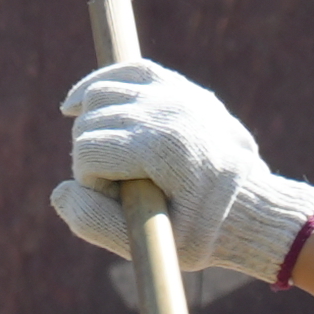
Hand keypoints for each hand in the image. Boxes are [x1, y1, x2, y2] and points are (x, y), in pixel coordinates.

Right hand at [56, 59, 313, 287]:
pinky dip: (98, 85)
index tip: (123, 201)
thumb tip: (61, 190)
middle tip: (123, 185)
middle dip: (92, 157)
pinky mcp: (179, 87)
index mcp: (162, 147)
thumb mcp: (149, 242)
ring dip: (90, 126)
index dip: (93, 184)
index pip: (88, 153)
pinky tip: (75, 104)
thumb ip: (95, 224)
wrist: (253, 207)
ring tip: (107, 159)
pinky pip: (126, 71)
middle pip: (89, 122)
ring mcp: (175, 93)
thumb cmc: (203, 231)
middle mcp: (167, 110)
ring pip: (99, 94)